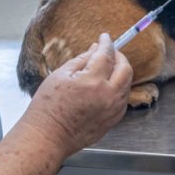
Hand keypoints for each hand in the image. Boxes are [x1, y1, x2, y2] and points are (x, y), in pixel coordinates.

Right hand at [23, 34, 131, 157]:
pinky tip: (108, 86)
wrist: (48, 136)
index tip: (105, 37)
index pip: (107, 55)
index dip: (107, 43)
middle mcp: (108, 96)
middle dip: (119, 56)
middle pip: (125, 69)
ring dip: (121, 72)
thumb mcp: (60, 75)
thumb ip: (82, 60)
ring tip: (108, 68)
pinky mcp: (112, 121)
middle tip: (109, 51)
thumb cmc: (48, 107)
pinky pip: (122, 100)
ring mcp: (112, 110)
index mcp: (93, 81)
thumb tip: (95, 49)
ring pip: (127, 85)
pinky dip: (119, 89)